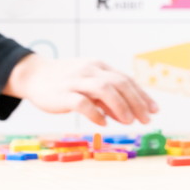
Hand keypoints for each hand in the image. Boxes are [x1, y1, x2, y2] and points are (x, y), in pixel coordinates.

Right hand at [2, 54, 158, 125]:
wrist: (34, 76)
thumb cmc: (67, 82)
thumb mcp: (90, 85)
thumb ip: (109, 99)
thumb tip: (130, 114)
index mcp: (100, 67)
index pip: (127, 80)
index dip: (143, 95)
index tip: (155, 110)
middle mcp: (90, 70)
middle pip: (120, 83)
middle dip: (136, 102)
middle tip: (145, 119)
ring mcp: (76, 81)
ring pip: (104, 89)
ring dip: (120, 106)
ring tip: (128, 121)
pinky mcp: (62, 94)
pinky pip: (82, 103)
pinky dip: (95, 113)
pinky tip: (103, 123)